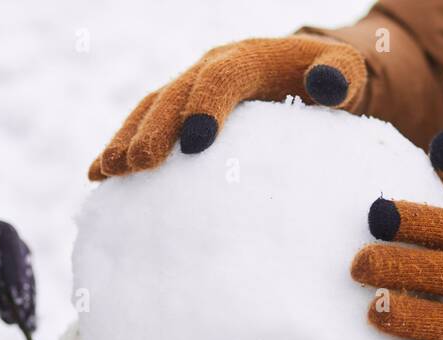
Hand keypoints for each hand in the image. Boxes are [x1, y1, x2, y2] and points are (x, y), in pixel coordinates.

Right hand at [88, 36, 366, 179]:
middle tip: (139, 166)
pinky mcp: (177, 108)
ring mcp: (189, 86)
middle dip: (154, 130)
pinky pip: (143, 123)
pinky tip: (98, 176)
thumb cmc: (330, 81)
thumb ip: (339, 77)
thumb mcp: (345, 74)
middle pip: (174, 95)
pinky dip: (119, 146)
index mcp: (248, 58)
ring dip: (126, 139)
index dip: (205, 106)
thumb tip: (328, 84)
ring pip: (150, 109)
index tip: (195, 142)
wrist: (307, 69)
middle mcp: (210, 66)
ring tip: (108, 173)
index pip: (221, 79)